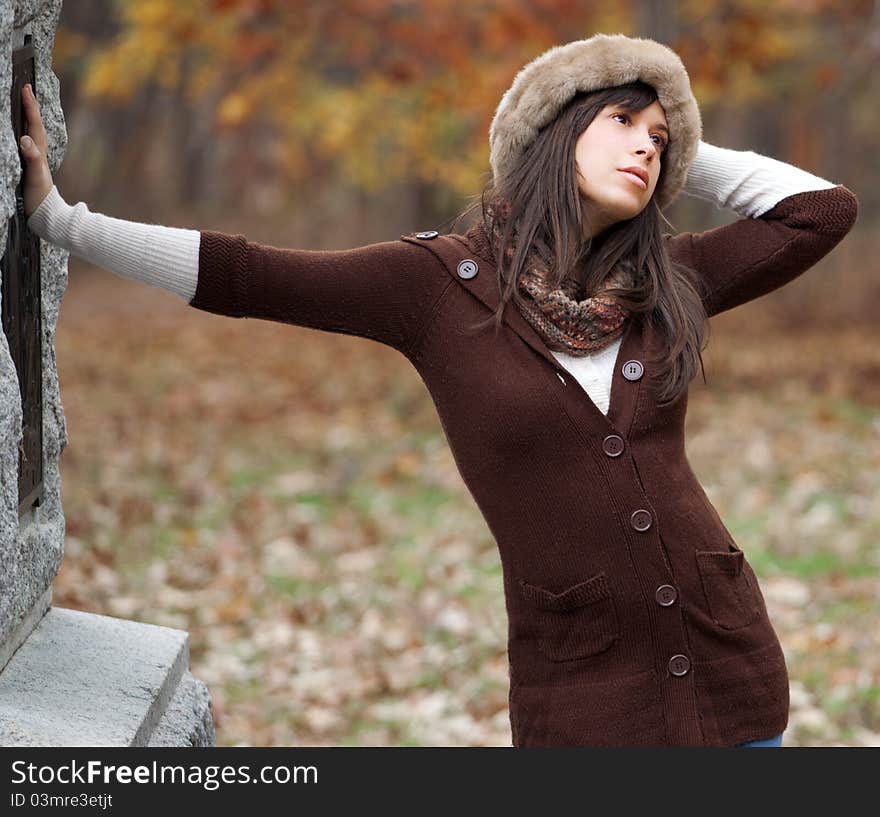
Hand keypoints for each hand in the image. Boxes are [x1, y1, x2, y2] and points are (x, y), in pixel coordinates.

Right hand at [18, 83, 53, 218]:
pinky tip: (19, 132)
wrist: (46, 215)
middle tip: (25, 89)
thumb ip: (32, 158)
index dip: (30, 106)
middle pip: (34, 124)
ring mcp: (35, 159)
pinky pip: (26, 143)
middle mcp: (38, 153)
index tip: (26, 88)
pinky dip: (23, 132)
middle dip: (30, 107)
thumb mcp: (35, 176)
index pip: (34, 124)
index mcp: (38, 151)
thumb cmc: (40, 196)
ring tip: (23, 104)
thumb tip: (25, 139)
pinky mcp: (30, 166)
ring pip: (31, 132)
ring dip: (27, 117)